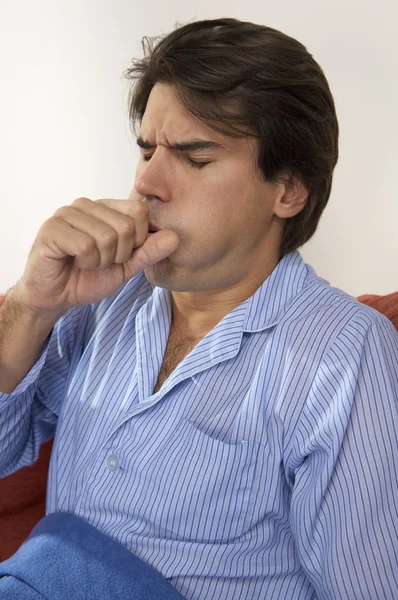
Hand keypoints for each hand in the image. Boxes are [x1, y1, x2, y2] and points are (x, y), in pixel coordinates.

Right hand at [15, 197, 178, 313]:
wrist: (55, 296)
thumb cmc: (87, 278)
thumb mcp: (126, 267)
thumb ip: (149, 252)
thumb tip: (175, 237)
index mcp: (106, 208)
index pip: (140, 211)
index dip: (138, 241)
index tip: (121, 255)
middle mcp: (87, 205)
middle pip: (126, 226)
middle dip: (119, 255)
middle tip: (101, 261)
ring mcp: (67, 213)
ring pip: (106, 236)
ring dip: (101, 260)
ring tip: (86, 262)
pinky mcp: (52, 228)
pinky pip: (85, 245)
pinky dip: (85, 262)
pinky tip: (73, 262)